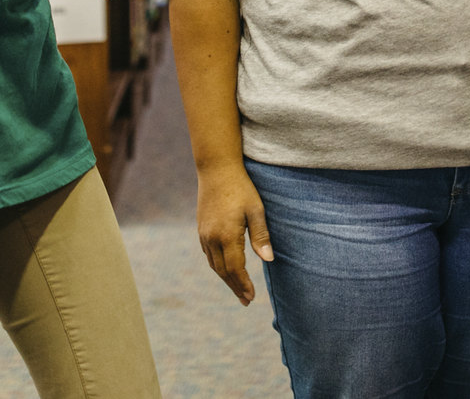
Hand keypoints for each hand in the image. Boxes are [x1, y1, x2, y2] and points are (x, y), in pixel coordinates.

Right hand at [195, 164, 272, 305]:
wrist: (216, 169)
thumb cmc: (241, 187)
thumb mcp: (256, 209)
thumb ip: (261, 235)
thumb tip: (268, 260)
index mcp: (226, 235)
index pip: (235, 269)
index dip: (243, 284)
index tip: (252, 297)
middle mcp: (212, 238)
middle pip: (223, 271)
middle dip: (235, 287)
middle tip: (246, 301)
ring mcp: (204, 233)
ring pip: (214, 264)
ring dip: (226, 279)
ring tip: (238, 290)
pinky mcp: (201, 228)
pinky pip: (208, 254)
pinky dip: (218, 266)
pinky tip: (226, 269)